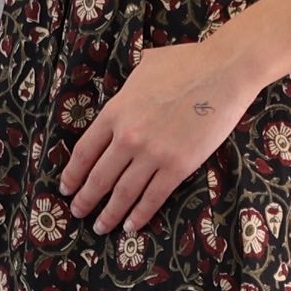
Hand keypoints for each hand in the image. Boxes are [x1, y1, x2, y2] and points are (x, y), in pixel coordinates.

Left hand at [58, 40, 259, 234]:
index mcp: (116, 111)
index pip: (84, 151)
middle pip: (99, 177)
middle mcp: (128, 136)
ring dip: (109, 214)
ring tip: (100, 227)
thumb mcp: (143, 68)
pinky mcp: (178, 166)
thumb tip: (125, 93)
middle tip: (77, 212)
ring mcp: (153, 153)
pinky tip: (131, 226)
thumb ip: (128, 88)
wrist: (224, 71)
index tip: (66, 187)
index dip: (73, 173)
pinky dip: (140, 215)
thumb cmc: (186, 63)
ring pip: (123, 193)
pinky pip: (153, 197)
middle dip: (85, 199)